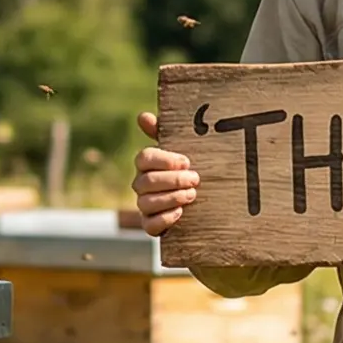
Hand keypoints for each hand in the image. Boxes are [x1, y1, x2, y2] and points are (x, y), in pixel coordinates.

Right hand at [131, 112, 198, 236]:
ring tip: (192, 195)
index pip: (144, 158)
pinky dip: (165, 219)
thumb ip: (162, 133)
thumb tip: (142, 116)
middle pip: (146, 181)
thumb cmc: (188, 170)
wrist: (202, 202)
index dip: (165, 160)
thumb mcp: (181, 150)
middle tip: (195, 179)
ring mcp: (144, 206)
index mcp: (146, 165)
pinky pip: (149, 225)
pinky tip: (180, 212)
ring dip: (171, 198)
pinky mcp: (151, 226)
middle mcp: (141, 185)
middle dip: (173, 180)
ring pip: (146, 203)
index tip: (187, 162)